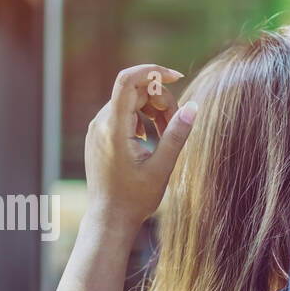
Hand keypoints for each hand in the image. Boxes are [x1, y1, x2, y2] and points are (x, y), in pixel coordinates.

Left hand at [83, 63, 195, 235]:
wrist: (109, 219)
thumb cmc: (135, 198)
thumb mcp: (162, 168)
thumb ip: (177, 135)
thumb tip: (193, 106)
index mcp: (113, 129)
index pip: (128, 80)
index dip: (153, 71)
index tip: (176, 77)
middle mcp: (100, 124)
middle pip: (135, 92)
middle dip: (161, 101)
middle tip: (177, 125)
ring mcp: (96, 129)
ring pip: (129, 103)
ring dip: (153, 111)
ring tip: (166, 135)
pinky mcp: (98, 136)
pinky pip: (121, 115)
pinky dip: (140, 119)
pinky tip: (150, 138)